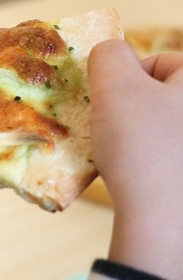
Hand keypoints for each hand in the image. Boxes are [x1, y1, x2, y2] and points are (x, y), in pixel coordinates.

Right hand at [88, 40, 182, 279]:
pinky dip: (155, 164)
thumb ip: (108, 55)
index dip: (126, 78)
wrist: (167, 226)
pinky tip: (141, 179)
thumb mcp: (114, 88)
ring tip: (127, 158)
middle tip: (115, 131)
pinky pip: (170, 160)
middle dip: (135, 109)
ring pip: (167, 129)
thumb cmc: (143, 148)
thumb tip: (111, 53)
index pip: (162, 60)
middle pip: (165, 97)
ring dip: (142, 137)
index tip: (109, 105)